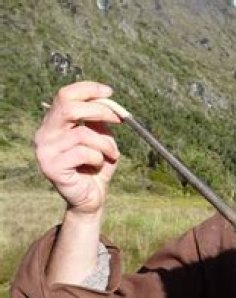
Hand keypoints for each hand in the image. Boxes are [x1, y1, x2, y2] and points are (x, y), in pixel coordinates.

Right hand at [34, 81, 121, 214]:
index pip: (64, 95)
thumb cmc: (97, 166)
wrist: (91, 196)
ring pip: (83, 134)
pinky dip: (99, 158)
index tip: (109, 92)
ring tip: (111, 154)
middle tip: (118, 119)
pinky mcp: (51, 167)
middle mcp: (44, 134)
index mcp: (54, 123)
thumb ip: (100, 120)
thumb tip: (107, 101)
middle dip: (99, 111)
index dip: (88, 90)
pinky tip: (97, 167)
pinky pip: (83, 153)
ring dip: (106, 144)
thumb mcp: (102, 138)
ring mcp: (44, 150)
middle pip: (69, 107)